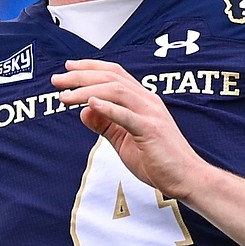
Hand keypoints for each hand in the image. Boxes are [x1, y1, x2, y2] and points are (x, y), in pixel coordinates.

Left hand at [52, 58, 205, 197]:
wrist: (187, 178)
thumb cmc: (158, 160)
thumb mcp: (123, 140)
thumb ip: (105, 124)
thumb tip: (83, 110)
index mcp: (142, 100)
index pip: (114, 73)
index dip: (90, 67)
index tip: (68, 67)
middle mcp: (147, 100)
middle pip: (111, 77)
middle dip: (81, 76)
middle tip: (57, 80)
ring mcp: (151, 114)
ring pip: (116, 90)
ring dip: (87, 90)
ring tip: (65, 96)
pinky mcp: (151, 130)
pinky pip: (127, 115)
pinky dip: (108, 107)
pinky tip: (90, 103)